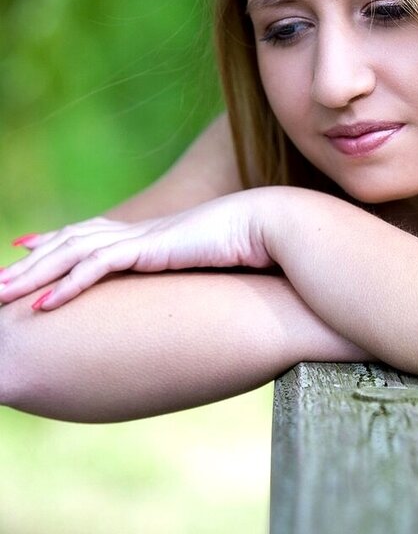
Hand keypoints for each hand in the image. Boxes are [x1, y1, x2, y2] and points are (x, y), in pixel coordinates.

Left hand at [0, 193, 274, 309]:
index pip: (91, 234)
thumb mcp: (218, 265)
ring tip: (1, 296)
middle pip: (69, 243)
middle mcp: (138, 232)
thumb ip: (201, 275)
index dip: (55, 241)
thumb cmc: (257, 248)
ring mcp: (140, 238)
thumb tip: (204, 299)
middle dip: (30, 264)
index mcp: (152, 234)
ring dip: (32, 277)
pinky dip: (64, 287)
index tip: (25, 247)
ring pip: (70, 254)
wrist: (275, 226)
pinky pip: (95, 268)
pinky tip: (42, 307)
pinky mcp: (148, 250)